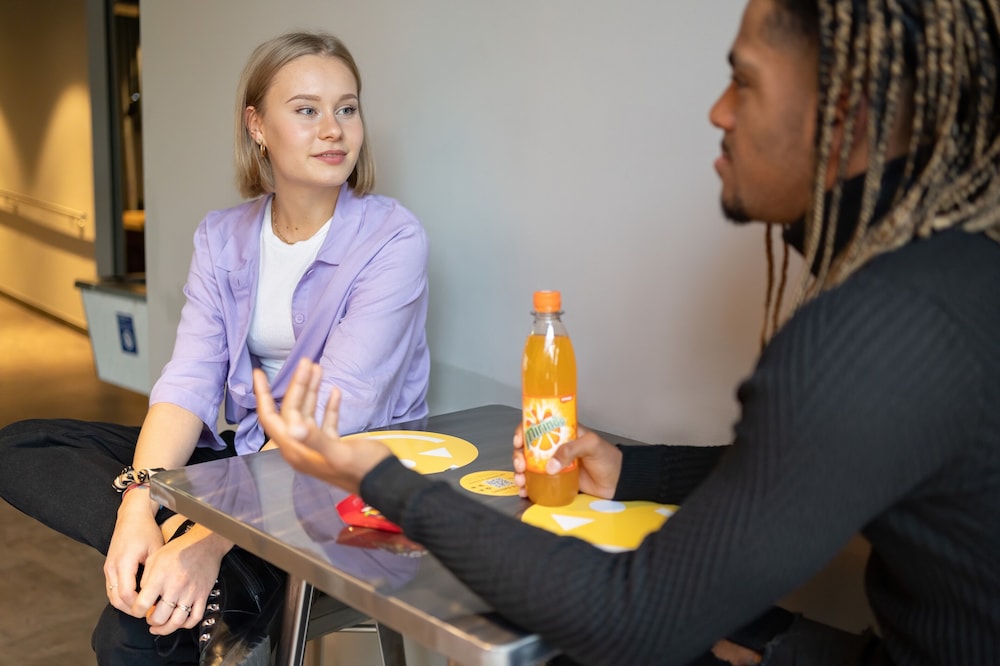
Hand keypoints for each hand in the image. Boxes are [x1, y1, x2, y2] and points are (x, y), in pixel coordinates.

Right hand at [104, 491, 164, 613]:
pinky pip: (112, 589)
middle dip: (132, 609)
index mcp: (124, 563)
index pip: (127, 594)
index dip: (139, 606)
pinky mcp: (108, 568)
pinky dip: (121, 598)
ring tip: (144, 607)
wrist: (132, 516)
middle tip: (149, 612)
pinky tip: (137, 598)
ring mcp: (108, 568)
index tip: (153, 608)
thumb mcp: (156, 549)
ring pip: (112, 597)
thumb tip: (160, 593)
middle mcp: (112, 567)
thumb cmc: (146, 531)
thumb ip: (156, 572)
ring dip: (126, 605)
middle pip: (116, 600)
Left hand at [132, 525, 229, 634]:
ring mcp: (190, 593)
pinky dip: (186, 624)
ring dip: (166, 628)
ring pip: (177, 622)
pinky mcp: (203, 595)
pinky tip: (179, 621)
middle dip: (151, 622)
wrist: (205, 543)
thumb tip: (141, 596)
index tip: (137, 610)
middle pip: (159, 617)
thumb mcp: (155, 558)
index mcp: (160, 577)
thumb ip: (145, 578)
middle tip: (149, 618)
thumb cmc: (179, 549)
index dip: (136, 611)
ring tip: (160, 626)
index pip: (142, 604)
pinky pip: (195, 617)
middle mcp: (175, 587)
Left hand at [254, 359, 391, 495]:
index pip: (272, 418)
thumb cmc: (362, 470)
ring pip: (308, 413)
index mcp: (297, 449)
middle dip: (297, 385)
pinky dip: (328, 406)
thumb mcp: (339, 453)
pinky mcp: (334, 445)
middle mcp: (302, 447)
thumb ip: (315, 440)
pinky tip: (334, 391)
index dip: (263, 395)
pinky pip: (325, 422)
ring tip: (317, 368)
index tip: (259, 372)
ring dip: (312, 391)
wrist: (386, 484)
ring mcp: (318, 446)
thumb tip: (294, 428)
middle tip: (306, 362)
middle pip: (292, 411)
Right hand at [513, 424, 622, 499]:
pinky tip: (525, 491)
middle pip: (528, 448)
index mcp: (562, 432)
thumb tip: (550, 465)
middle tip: (520, 465)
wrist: (618, 482)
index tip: (519, 441)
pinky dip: (528, 486)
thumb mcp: (591, 445)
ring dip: (520, 472)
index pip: (537, 427)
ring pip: (529, 466)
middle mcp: (554, 447)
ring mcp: (554, 465)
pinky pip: (537, 483)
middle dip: (518, 455)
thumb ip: (571, 450)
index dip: (524, 431)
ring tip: (521, 480)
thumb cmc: (607, 458)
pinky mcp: (556, 481)